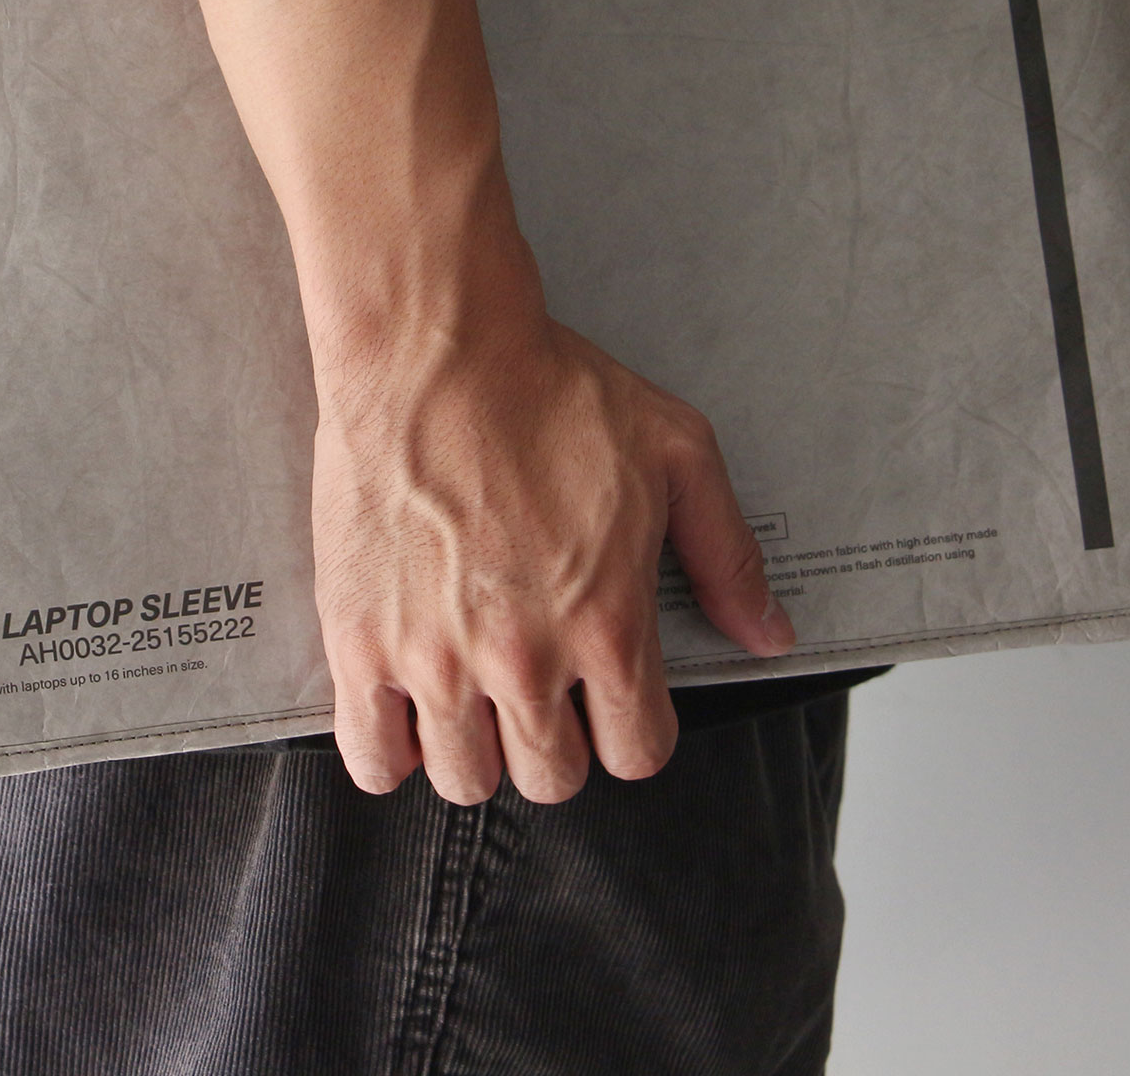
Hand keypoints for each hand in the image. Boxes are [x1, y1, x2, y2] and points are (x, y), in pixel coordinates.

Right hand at [311, 292, 795, 806]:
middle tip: (536, 685)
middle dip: (556, 741)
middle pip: (552, 777)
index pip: (638, 752)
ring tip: (472, 692)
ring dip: (476, 747)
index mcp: (608, 623)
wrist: (430, 351)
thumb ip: (728, 554)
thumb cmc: (546, 388)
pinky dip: (391, 752)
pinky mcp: (361, 642)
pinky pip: (373, 759)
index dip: (631, 727)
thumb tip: (769, 634)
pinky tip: (405, 711)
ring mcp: (437, 658)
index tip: (610, 697)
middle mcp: (525, 659)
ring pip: (465, 778)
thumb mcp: (675, 451)